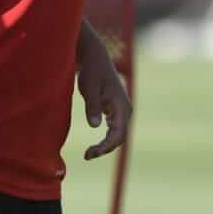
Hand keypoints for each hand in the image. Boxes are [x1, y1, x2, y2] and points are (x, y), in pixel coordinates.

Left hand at [77, 35, 131, 160]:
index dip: (105, 147)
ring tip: (89, 153)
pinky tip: (94, 146)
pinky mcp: (115, 110)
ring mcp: (121, 110)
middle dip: (105, 149)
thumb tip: (94, 126)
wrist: (95, 57)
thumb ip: (92, 106)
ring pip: (118, 135)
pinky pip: (114, 130)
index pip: (118, 134)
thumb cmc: (91, 70)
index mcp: (121, 105)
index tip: (90, 154)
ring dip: (106, 146)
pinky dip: (106, 139)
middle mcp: (125, 110)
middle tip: (87, 156)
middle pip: (120, 137)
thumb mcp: (89, 87)